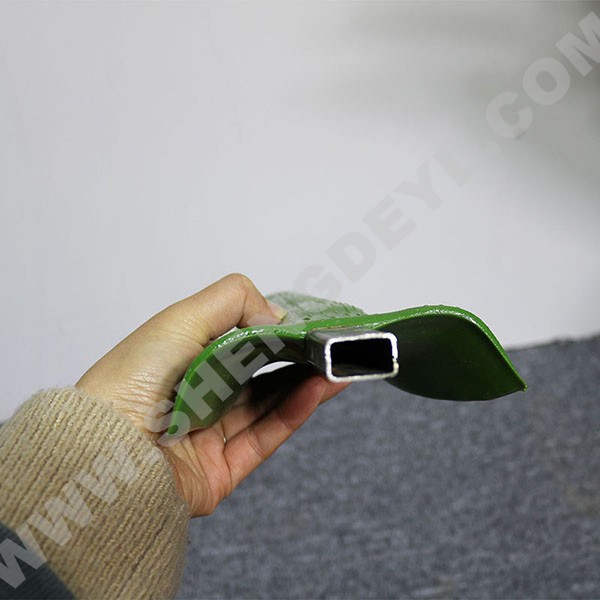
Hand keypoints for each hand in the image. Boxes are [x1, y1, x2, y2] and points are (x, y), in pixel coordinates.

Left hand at [76, 273, 347, 516]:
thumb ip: (233, 300)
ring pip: (266, 407)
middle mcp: (193, 398)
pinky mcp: (220, 471)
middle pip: (255, 377)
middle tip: (329, 346)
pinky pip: (264, 438)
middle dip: (294, 360)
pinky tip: (317, 390)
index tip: (304, 324)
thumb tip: (276, 315)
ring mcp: (207, 436)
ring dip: (303, 385)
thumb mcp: (182, 317)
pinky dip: (294, 412)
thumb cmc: (133, 380)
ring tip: (335, 366)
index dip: (271, 332)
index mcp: (180, 361)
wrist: (105, 454)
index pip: (234, 343)